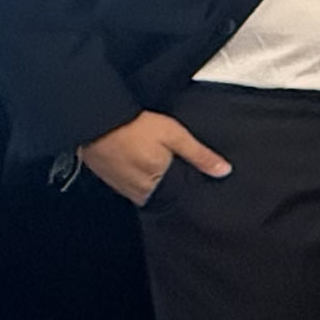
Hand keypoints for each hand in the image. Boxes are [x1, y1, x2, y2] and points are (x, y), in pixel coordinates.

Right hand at [77, 111, 230, 205]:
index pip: (180, 199)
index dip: (190, 192)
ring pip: (148, 195)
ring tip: (162, 170)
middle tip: (179, 174)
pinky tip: (144, 168)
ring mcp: (123, 188)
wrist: (95, 120)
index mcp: (157, 182)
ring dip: (157, 187)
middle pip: (164, 198)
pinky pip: (132, 189)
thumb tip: (223, 171)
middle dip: (174, 191)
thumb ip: (199, 155)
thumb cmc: (134, 125)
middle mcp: (140, 190)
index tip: (199, 186)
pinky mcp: (111, 182)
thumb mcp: (174, 135)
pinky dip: (141, 182)